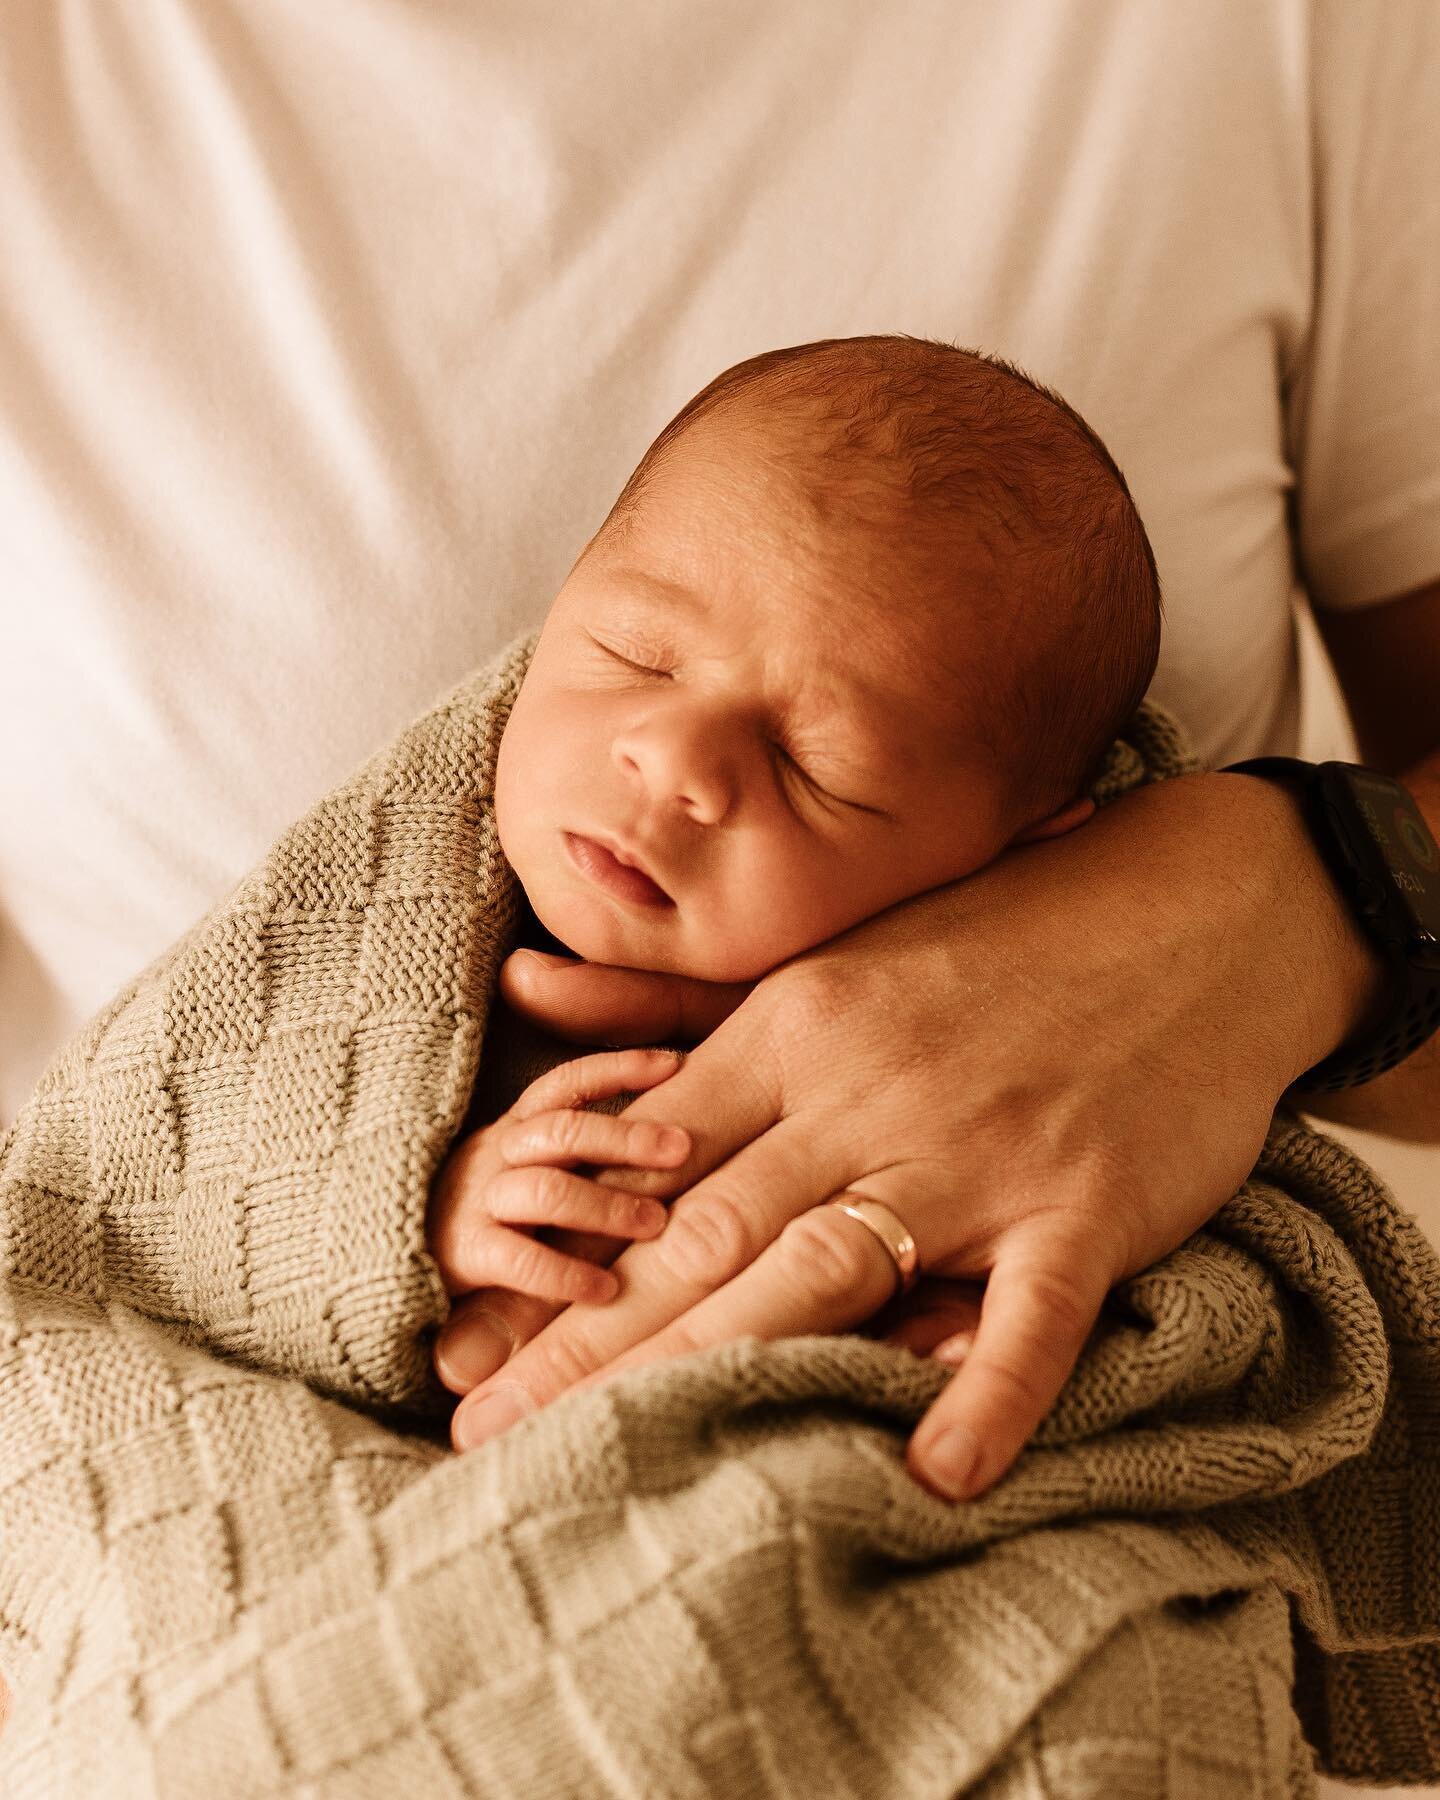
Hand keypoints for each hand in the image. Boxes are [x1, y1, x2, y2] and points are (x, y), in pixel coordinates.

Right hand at [426, 1049, 689, 1389]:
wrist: (374, 1260)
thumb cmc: (473, 1218)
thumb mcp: (516, 1172)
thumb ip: (571, 1159)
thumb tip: (664, 1145)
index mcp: (512, 1130)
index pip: (566, 1083)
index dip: (620, 1067)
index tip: (678, 1063)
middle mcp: (493, 1156)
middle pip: (564, 1130)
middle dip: (627, 1135)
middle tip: (683, 1149)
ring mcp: (475, 1204)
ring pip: (546, 1188)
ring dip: (608, 1205)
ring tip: (657, 1223)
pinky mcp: (460, 1257)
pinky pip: (519, 1260)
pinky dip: (567, 1275)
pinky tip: (607, 1291)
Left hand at [434, 773, 1383, 1498]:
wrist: (1193, 906)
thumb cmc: (993, 936)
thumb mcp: (826, 951)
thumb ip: (671, 999)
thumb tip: (521, 985)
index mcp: (797, 1032)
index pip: (648, 1162)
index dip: (556, 1255)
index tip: (473, 1336)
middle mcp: (868, 1095)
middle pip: (708, 1232)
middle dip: (588, 1337)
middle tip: (485, 1428)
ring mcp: (980, 1153)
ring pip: (830, 1271)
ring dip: (720, 1370)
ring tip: (623, 1463)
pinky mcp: (1086, 1205)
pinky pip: (1032, 1311)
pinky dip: (989, 1392)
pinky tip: (934, 1473)